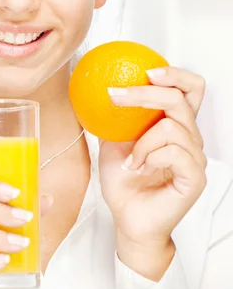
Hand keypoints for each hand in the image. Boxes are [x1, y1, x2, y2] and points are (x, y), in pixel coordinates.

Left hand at [99, 66, 206, 259]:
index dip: (175, 74)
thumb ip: (114, 117)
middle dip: (146, 93)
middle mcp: (189, 137)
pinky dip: (150, 157)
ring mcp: (194, 157)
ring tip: (129, 160)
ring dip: (141, 142)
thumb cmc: (124, 182)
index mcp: (174, 124)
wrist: (128, 219)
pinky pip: (174, 153)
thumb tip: (93, 90)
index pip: (190, 89)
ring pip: (171, 127)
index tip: (147, 70)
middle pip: (181, 98)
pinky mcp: (194, 177)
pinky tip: (139, 169)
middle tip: (117, 97)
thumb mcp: (112, 142)